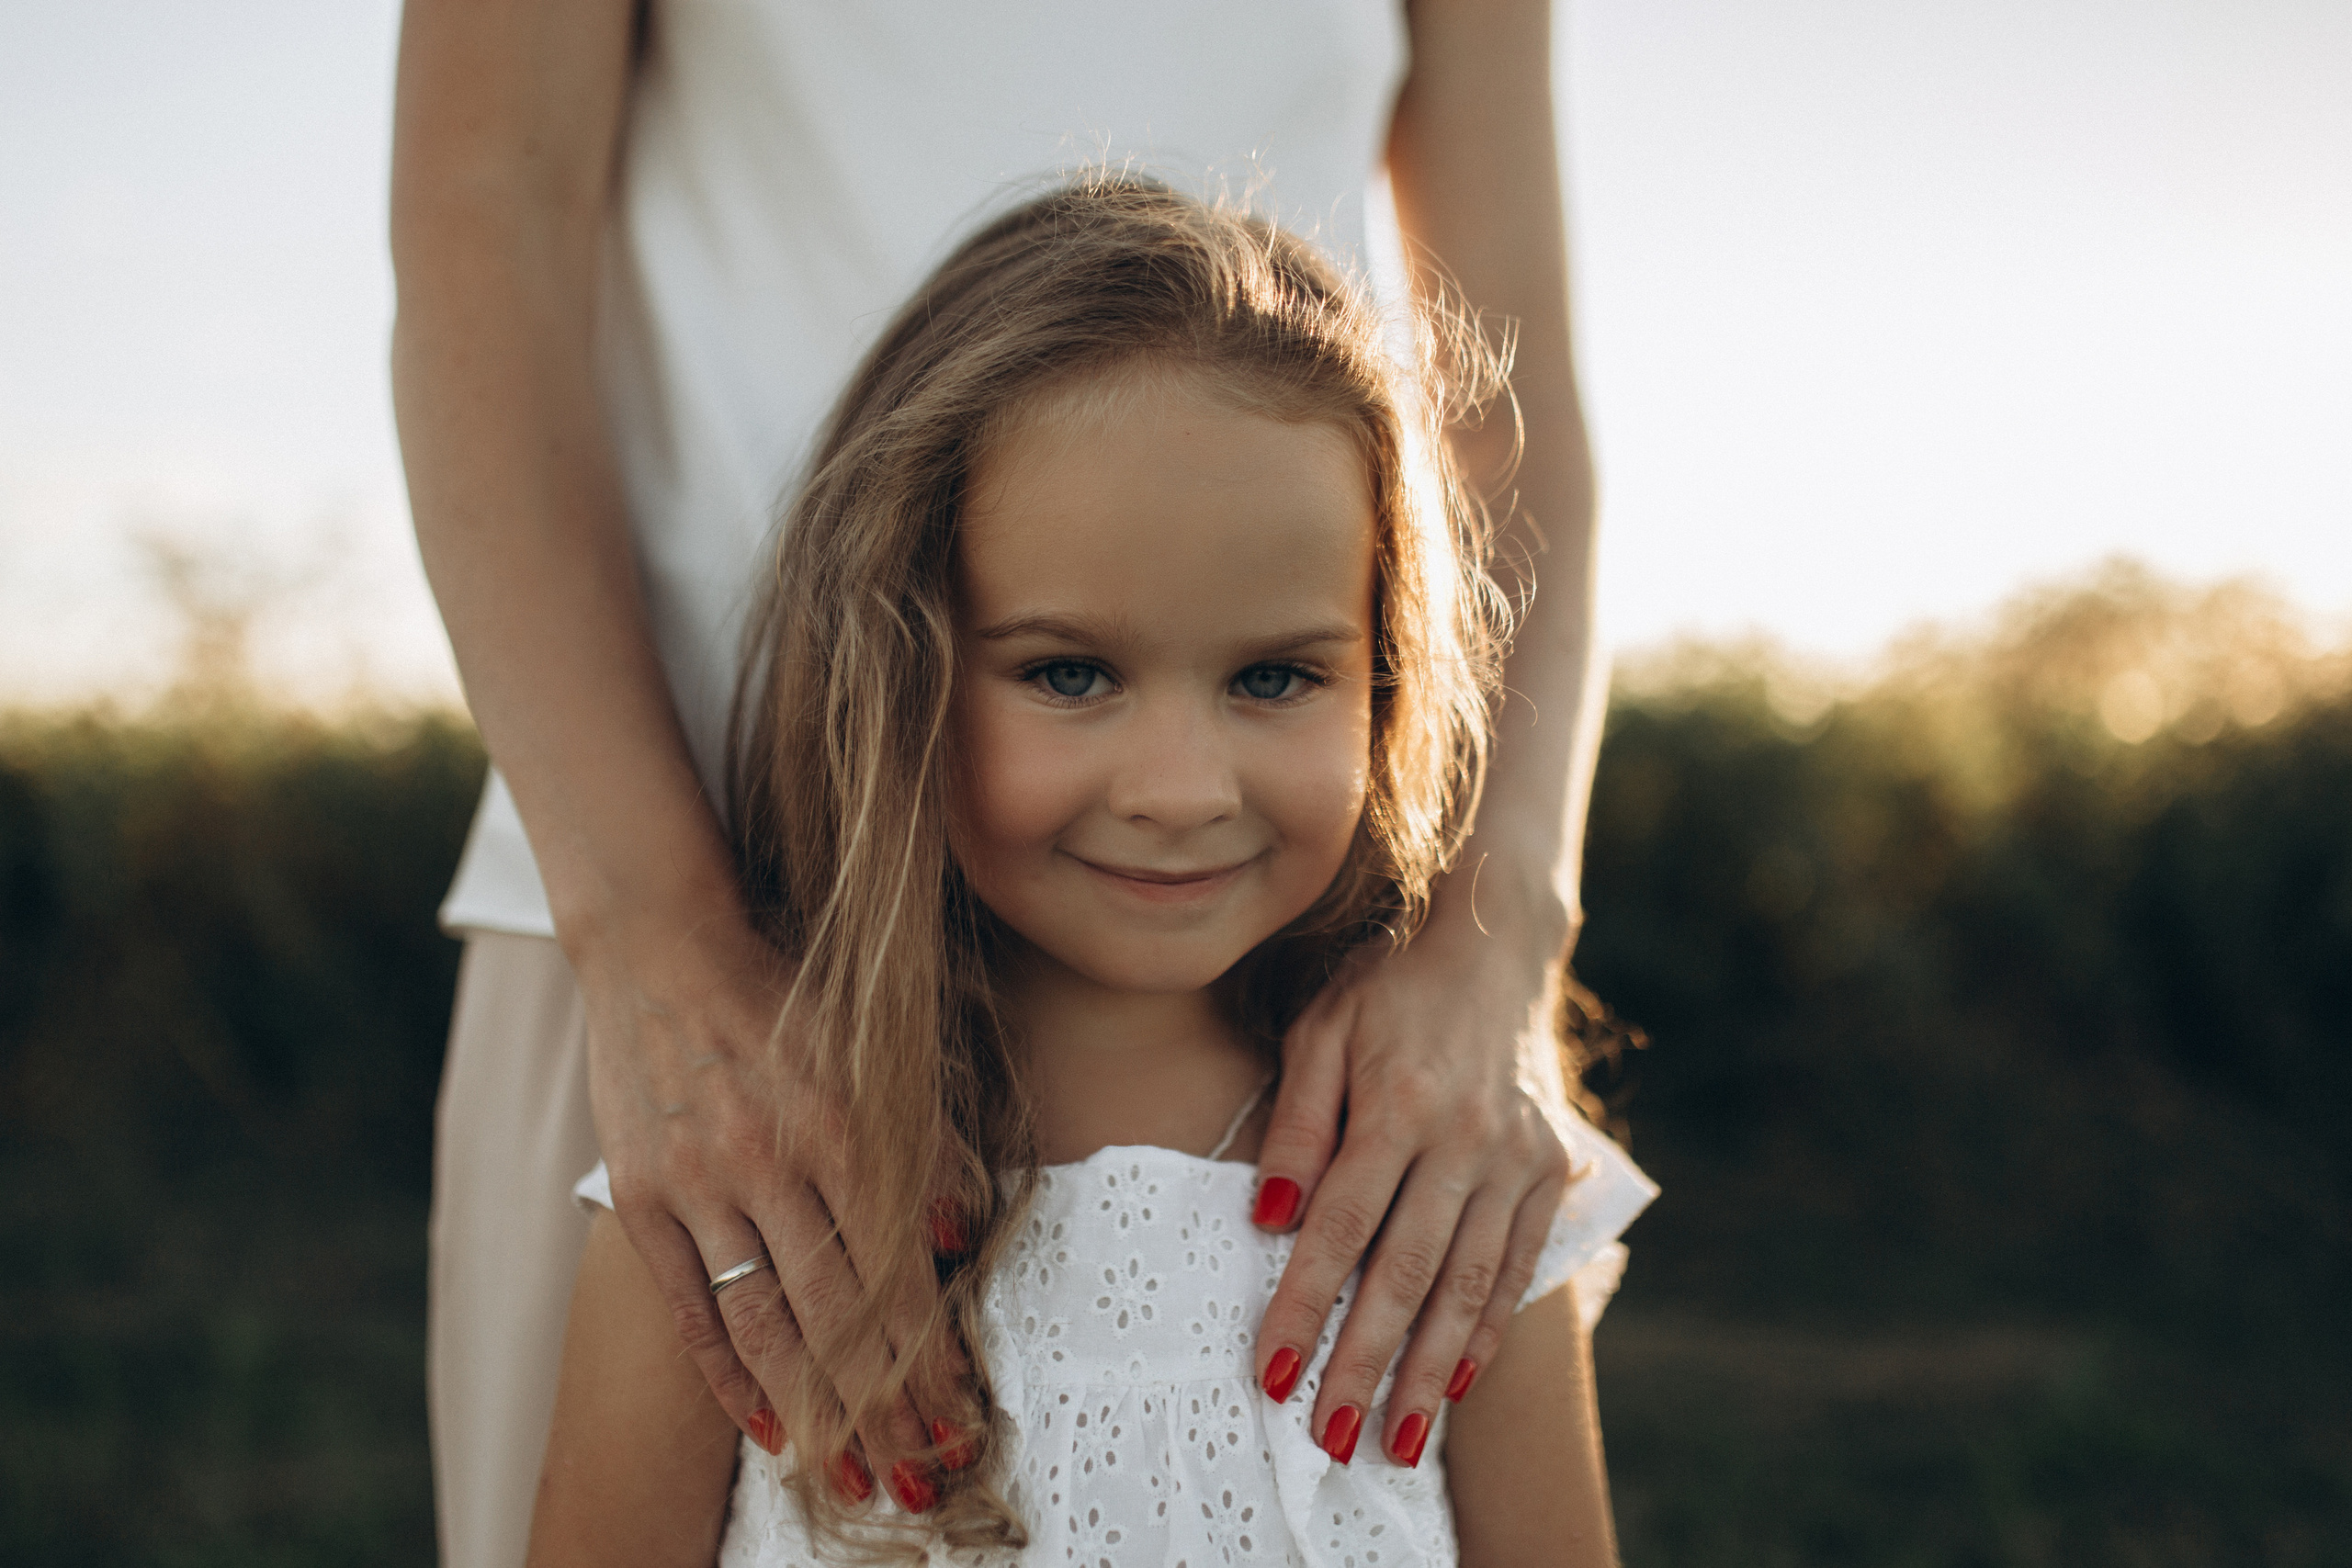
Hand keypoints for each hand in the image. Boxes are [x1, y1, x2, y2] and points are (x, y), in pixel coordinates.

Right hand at [574, 909, 954, 1509]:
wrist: (661, 943)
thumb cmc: (784, 994)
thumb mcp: (872, 1052)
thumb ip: (922, 1144)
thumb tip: (959, 1239)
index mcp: (842, 1128)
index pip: (896, 1273)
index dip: (931, 1356)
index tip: (960, 1417)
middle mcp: (771, 1164)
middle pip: (838, 1318)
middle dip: (885, 1410)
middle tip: (920, 1477)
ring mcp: (700, 1186)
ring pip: (766, 1328)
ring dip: (817, 1416)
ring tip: (854, 1480)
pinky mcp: (643, 1199)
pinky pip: (692, 1311)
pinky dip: (730, 1378)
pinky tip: (771, 1429)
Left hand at [1250, 908, 1575, 1469]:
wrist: (1493, 948)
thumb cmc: (1386, 990)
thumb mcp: (1321, 1029)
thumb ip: (1297, 1121)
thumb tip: (1271, 1214)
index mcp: (1399, 1101)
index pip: (1341, 1225)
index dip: (1303, 1303)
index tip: (1269, 1371)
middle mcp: (1466, 1137)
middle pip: (1406, 1272)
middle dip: (1365, 1363)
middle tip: (1328, 1436)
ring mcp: (1515, 1158)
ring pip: (1468, 1284)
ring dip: (1430, 1371)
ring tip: (1397, 1441)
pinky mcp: (1547, 1170)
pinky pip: (1516, 1265)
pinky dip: (1488, 1329)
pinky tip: (1455, 1381)